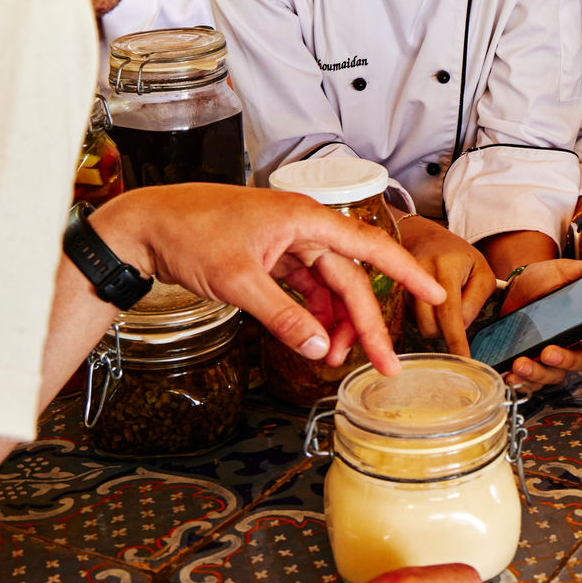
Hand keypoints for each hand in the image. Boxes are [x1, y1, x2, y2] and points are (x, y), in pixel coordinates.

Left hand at [92, 185, 444, 373]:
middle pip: (351, 277)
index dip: (407, 272)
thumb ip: (284, 316)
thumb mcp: (238, 281)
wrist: (146, 225)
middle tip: (384, 363)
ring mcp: (286, 241)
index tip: (435, 294)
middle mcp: (302, 226)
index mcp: (303, 218)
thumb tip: (319, 347)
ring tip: (336, 359)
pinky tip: (314, 339)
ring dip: (337, 323)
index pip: (370, 246)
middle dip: (367, 323)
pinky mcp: (270, 256)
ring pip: (329, 286)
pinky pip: (305, 288)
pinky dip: (312, 315)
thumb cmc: (188, 233)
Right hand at [395, 214, 496, 354]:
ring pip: (418, 326)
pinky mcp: (391, 293)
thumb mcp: (482, 271)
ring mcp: (400, 283)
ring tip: (441, 304)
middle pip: (430, 326)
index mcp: (445, 266)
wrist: (424, 238)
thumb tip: (459, 326)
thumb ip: (476, 300)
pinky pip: (409, 320)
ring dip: (434, 325)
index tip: (463, 359)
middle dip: (445, 331)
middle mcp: (417, 273)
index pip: (450, 312)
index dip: (456, 340)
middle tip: (456, 312)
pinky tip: (427, 303)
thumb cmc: (458, 257)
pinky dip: (422, 319)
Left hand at [493, 248, 581, 391]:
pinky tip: (511, 374)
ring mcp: (553, 356)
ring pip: (554, 375)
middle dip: (563, 361)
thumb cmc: (544, 280)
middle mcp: (573, 344)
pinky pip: (532, 381)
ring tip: (521, 364)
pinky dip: (522, 381)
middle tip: (547, 352)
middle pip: (578, 362)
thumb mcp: (568, 270)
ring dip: (538, 374)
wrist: (513, 289)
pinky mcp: (533, 364)